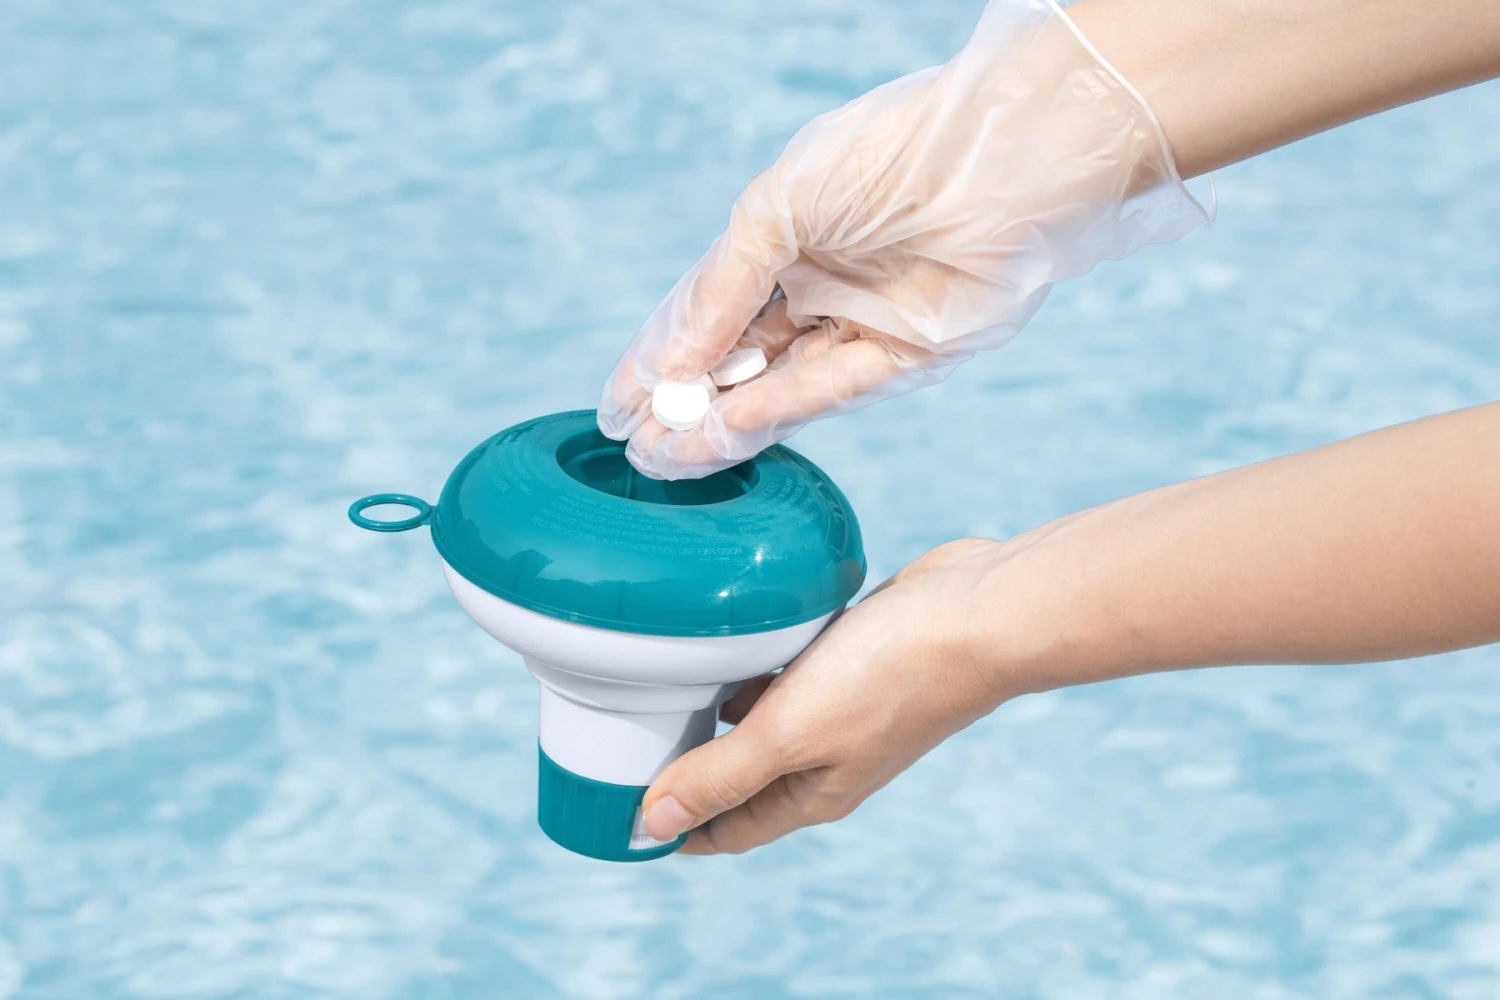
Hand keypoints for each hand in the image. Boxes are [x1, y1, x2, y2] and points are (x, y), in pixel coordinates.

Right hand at [598, 0, 1208, 479]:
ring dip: (722, 423)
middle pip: (739, 360)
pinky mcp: (907, 357)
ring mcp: (861, 323)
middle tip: (637, 449)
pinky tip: (728, 430)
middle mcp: (822, 285)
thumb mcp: (777, 209)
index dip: (660, 359)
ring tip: (667, 458)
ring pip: (779, 387)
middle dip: (685, 406)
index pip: (709, 311)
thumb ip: (721, 288)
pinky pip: (830, 391)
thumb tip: (672, 360)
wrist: (996, 161)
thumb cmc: (886, 158)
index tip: (617, 407)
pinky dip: (778, 412)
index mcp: (788, 238)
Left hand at [640, 538, 1018, 853]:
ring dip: (717, 712)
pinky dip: (752, 666)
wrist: (978, 612)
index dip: (675, 829)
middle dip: (687, 768)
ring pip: (762, 721)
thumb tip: (652, 826)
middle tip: (623, 739)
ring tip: (659, 683)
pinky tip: (726, 637)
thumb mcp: (789, 732)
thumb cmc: (891, 675)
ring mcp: (841, 709)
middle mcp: (826, 758)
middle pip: (740, 776)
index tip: (619, 815)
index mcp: (812, 792)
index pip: (728, 829)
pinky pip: (786, 673)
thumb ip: (721, 774)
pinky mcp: (851, 661)